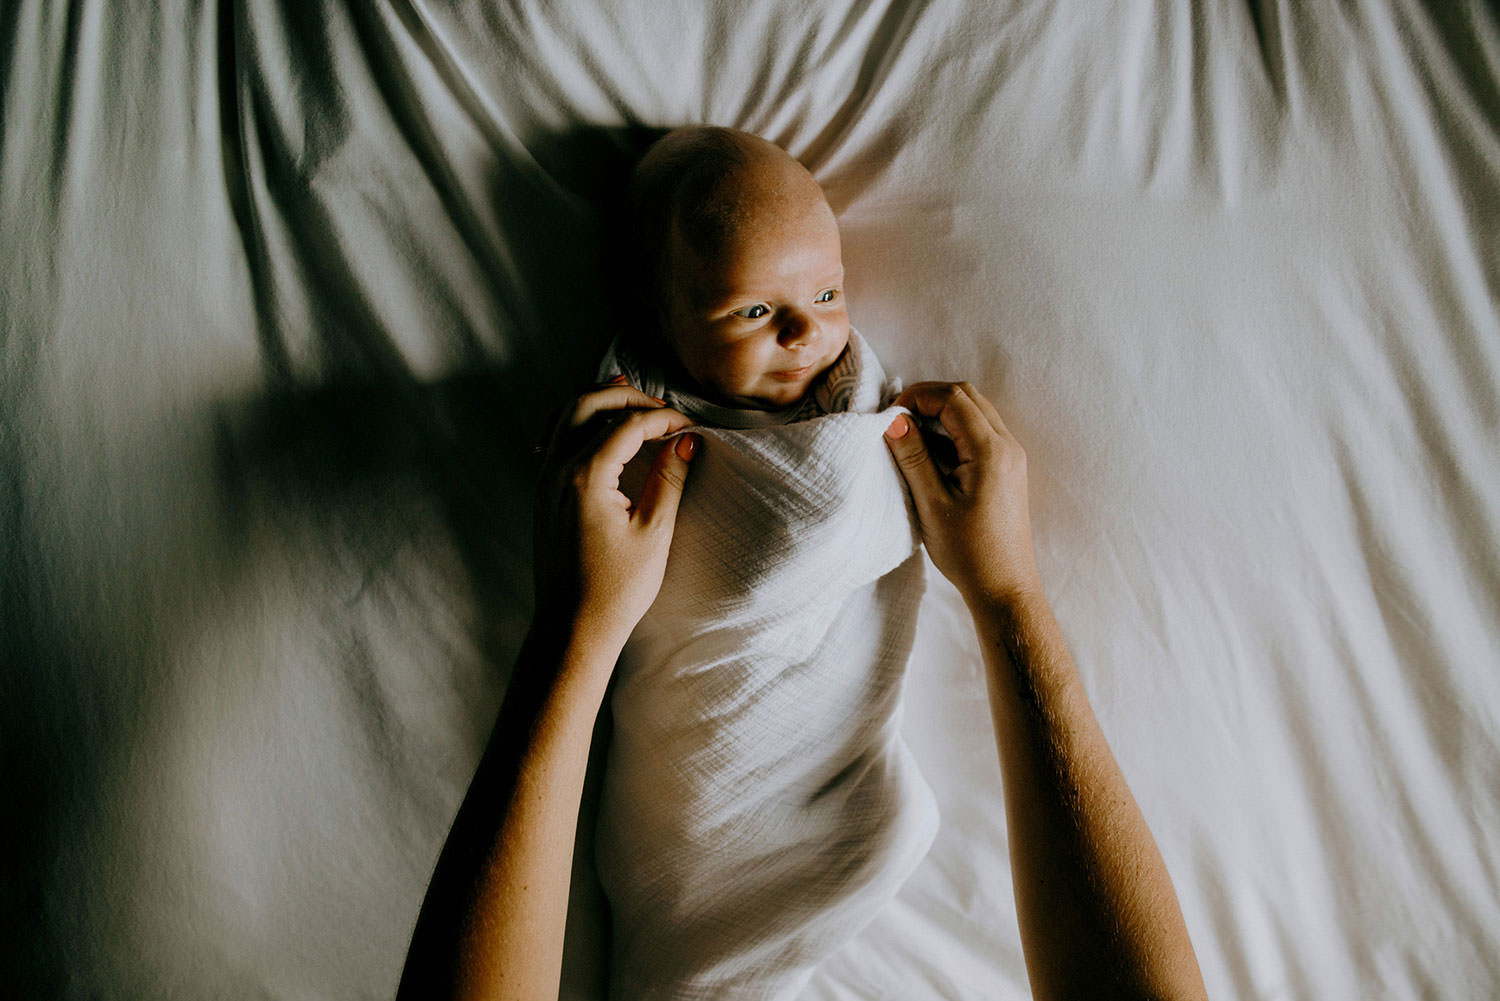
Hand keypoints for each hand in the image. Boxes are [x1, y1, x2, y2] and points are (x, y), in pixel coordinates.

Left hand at [533, 377, 699, 653]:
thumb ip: (668, 478)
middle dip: (628, 397)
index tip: (689, 425)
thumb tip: (686, 441)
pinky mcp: (543, 493)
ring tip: (631, 398)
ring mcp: (545, 480)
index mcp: (586, 477)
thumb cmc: (615, 588)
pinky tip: (598, 428)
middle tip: (662, 408)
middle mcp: (558, 470)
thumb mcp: (654, 532)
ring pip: (565, 415)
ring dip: (599, 402)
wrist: (572, 627)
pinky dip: (578, 422)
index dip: (663, 418)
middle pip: (589, 404)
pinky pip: (555, 438)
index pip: (628, 425)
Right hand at [883, 382, 1040, 606]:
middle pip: (968, 396)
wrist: (1003, 587)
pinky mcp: (1007, 468)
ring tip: (911, 434)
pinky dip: (953, 430)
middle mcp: (1008, 446)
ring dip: (942, 413)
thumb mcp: (931, 503)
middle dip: (930, 398)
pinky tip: (931, 453)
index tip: (890, 414)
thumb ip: (913, 457)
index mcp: (991, 451)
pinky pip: (980, 432)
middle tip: (899, 418)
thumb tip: (893, 419)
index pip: (953, 399)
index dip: (918, 396)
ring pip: (975, 411)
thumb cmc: (968, 552)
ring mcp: (1011, 456)